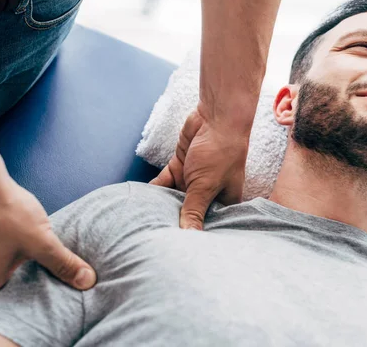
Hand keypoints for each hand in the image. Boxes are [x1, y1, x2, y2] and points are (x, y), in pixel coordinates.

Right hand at [0, 177, 95, 299]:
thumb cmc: (6, 212)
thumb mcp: (42, 241)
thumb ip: (63, 263)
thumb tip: (87, 281)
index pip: (1, 303)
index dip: (20, 296)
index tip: (37, 286)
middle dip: (16, 274)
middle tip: (35, 264)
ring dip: (7, 255)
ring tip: (25, 243)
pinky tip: (12, 229)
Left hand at [150, 109, 248, 229]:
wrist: (216, 117)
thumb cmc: (220, 153)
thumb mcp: (205, 186)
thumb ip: (193, 211)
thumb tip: (188, 237)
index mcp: (224, 201)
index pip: (208, 224)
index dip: (196, 235)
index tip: (180, 249)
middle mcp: (209, 193)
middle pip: (190, 212)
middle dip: (176, 221)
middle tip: (158, 240)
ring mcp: (193, 180)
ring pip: (175, 197)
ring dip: (163, 205)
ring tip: (147, 223)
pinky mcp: (180, 167)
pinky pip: (165, 182)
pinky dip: (155, 189)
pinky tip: (142, 201)